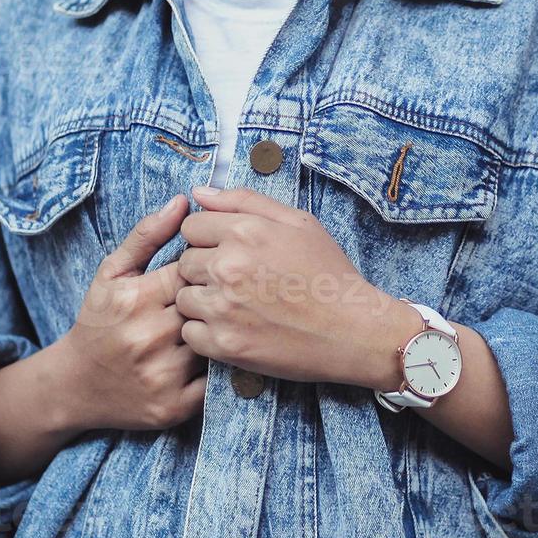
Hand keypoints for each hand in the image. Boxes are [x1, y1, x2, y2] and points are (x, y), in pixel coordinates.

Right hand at [47, 194, 207, 430]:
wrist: (75, 386)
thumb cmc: (99, 321)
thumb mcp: (112, 273)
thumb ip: (147, 236)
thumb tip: (183, 201)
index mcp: (136, 298)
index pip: (194, 272)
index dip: (203, 273)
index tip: (202, 278)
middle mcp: (148, 336)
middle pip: (208, 306)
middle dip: (215, 303)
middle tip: (216, 303)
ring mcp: (162, 374)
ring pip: (216, 342)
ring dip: (220, 334)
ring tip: (214, 329)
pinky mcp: (174, 406)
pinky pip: (217, 381)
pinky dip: (220, 369)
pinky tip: (213, 358)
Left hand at [174, 186, 417, 388]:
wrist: (353, 331)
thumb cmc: (329, 274)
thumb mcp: (299, 223)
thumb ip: (245, 201)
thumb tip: (198, 193)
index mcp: (245, 232)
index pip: (190, 228)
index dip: (208, 240)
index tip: (230, 254)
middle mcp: (228, 267)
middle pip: (184, 263)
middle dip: (205, 270)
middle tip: (238, 283)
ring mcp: (223, 308)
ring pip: (184, 298)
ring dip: (203, 301)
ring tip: (237, 307)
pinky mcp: (224, 344)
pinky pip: (191, 333)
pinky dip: (207, 333)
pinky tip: (235, 329)